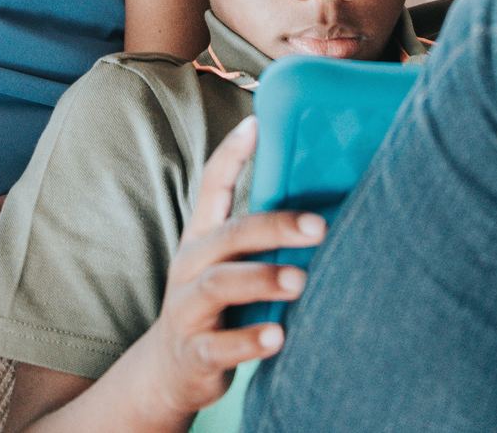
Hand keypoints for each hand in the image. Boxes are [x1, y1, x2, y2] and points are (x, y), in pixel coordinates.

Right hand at [129, 117, 324, 423]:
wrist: (169, 372)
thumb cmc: (216, 307)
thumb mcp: (226, 265)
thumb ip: (260, 240)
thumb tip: (327, 207)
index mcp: (202, 239)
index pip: (211, 187)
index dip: (231, 155)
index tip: (256, 124)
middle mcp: (191, 267)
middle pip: (228, 236)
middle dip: (274, 228)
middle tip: (320, 227)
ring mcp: (188, 309)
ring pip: (219, 285)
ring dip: (261, 279)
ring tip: (300, 281)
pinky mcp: (195, 352)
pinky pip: (218, 346)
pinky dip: (248, 341)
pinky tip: (278, 338)